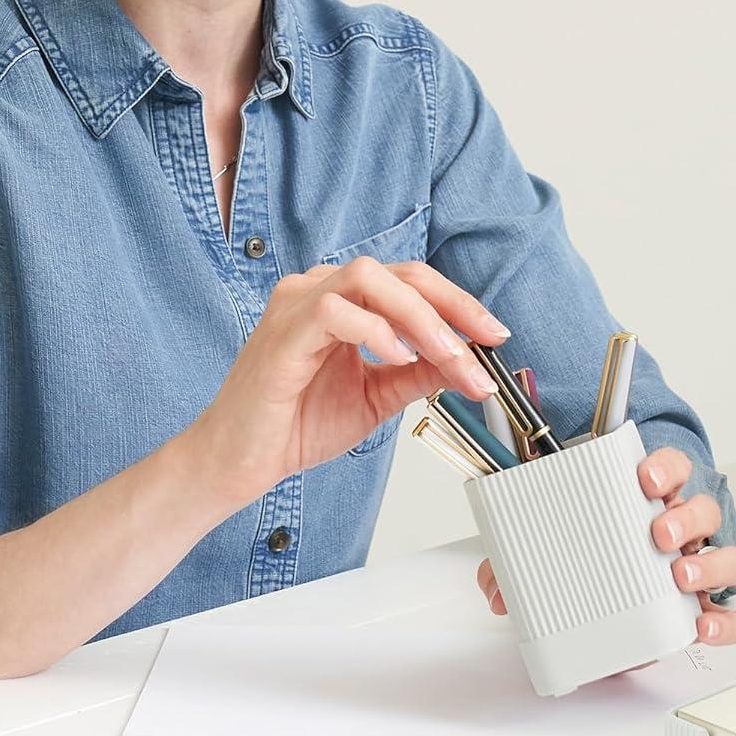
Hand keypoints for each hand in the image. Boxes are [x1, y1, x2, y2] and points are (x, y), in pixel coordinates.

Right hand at [195, 258, 507, 509]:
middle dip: (452, 306)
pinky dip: (375, 331)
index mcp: (343, 301)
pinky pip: (335, 310)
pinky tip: (396, 359)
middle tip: (485, 342)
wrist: (241, 462)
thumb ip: (419, 372)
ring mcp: (297, 304)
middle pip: (399, 273)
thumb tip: (467, 360)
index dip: (458, 305)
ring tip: (447, 356)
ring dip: (420, 317)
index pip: (411, 283)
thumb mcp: (378, 396)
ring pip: (370, 279)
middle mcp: (319, 290)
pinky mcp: (282, 332)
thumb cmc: (294, 425)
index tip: (494, 336)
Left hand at [475, 444, 735, 664]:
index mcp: (647, 501)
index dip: (664, 468)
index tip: (644, 477)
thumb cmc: (589, 555)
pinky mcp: (704, 608)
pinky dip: (725, 621)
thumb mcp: (550, 548)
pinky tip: (704, 626)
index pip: (670, 468)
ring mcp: (696, 567)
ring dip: (709, 564)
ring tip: (680, 577)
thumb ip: (516, 564)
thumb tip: (494, 589)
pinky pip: (731, 614)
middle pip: (702, 509)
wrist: (608, 597)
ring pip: (727, 555)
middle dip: (684, 518)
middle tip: (657, 533)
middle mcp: (681, 529)